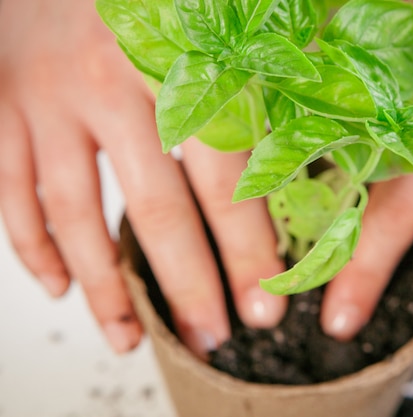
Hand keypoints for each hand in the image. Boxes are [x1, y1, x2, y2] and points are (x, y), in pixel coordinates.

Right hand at [0, 0, 285, 356]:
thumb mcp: (212, 24)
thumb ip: (252, 85)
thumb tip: (301, 154)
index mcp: (179, 61)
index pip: (224, 174)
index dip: (247, 246)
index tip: (266, 303)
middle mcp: (111, 83)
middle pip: (156, 207)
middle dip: (188, 283)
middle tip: (214, 336)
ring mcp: (49, 100)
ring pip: (76, 215)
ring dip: (106, 288)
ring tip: (132, 338)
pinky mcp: (3, 110)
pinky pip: (12, 194)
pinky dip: (33, 248)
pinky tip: (62, 289)